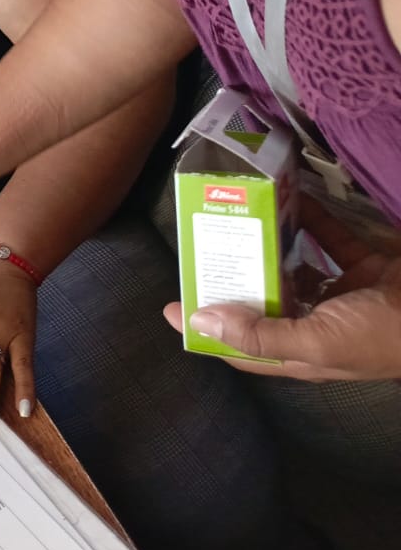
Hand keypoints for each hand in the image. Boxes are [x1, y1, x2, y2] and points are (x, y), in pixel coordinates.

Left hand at [163, 204, 400, 379]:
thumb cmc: (385, 335)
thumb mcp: (319, 342)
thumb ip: (258, 333)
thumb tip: (197, 320)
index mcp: (302, 352)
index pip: (241, 346)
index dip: (205, 330)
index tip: (169, 304)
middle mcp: (316, 324)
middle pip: (262, 300)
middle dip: (234, 275)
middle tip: (204, 241)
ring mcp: (343, 295)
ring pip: (293, 267)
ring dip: (268, 243)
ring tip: (238, 214)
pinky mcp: (366, 266)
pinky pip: (330, 239)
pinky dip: (312, 219)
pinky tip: (290, 196)